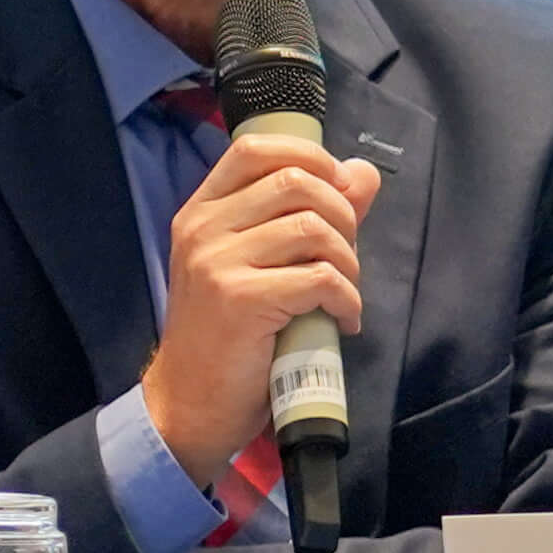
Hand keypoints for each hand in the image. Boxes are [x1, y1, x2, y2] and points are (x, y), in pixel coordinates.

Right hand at [143, 133, 382, 487]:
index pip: (255, 148)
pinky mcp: (241, 299)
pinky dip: (347, 299)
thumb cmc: (226, 337)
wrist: (189, 403)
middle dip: (342, 215)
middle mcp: (202, 228)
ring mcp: (217, 262)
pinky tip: (342, 321)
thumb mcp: (256, 266)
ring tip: (344, 293)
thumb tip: (362, 173)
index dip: (310, 156)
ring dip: (348, 262)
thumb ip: (308, 215)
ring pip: (313, 228)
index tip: (336, 193)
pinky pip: (321, 278)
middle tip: (345, 256)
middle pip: (296, 181)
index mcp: (200, 212)